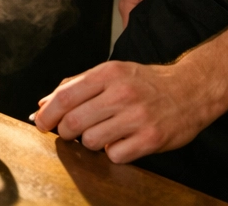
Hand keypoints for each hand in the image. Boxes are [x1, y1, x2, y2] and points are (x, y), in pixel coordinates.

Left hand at [33, 60, 208, 162]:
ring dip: (88, 142)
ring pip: (92, 140)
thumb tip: (43, 103)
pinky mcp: (151, 139)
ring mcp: (137, 117)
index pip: (66, 97)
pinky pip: (115, 155)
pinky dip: (111, 152)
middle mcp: (121, 94)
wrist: (188, 91)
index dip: (47, 113)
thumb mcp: (109, 72)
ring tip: (99, 133)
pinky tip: (119, 141)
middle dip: (63, 131)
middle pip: (75, 121)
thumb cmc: (144, 82)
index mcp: (107, 74)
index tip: (40, 123)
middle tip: (66, 132)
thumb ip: (75, 85)